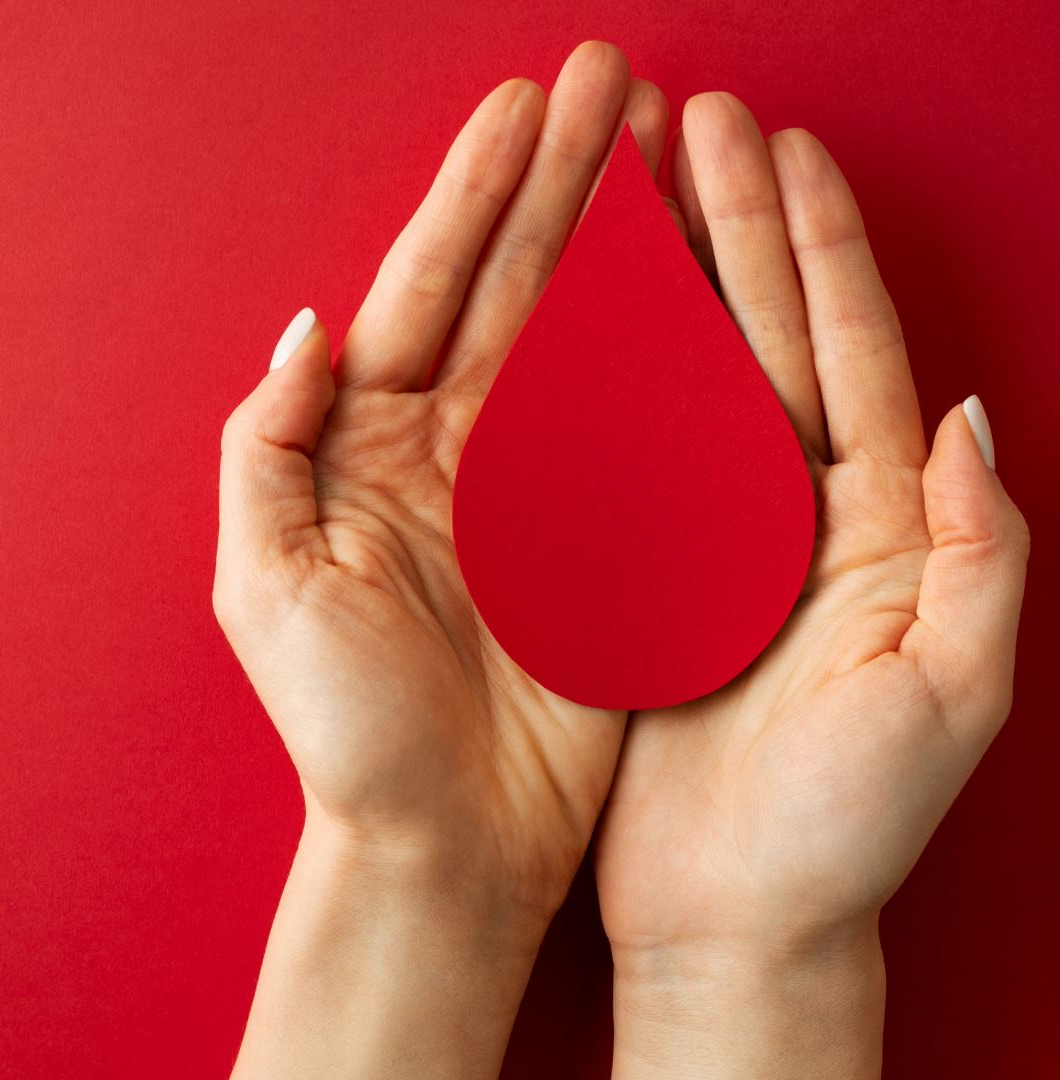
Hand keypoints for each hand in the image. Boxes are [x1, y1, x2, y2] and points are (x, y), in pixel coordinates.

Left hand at [219, 43, 667, 1078]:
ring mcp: (531, 488)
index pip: (425, 293)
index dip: (472, 198)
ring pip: (585, 330)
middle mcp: (450, 449)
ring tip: (660, 142)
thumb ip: (270, 447)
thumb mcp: (264, 586)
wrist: (440, 845)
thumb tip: (307, 326)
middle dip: (560, 182)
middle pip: (515, 285)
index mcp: (365, 449)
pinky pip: (644, 420)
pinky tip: (695, 269)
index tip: (519, 110)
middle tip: (612, 81)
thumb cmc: (341, 731)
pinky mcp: (601, 536)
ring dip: (620, 235)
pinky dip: (673, 343)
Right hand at [593, 92, 1029, 1078]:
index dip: (818, 248)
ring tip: (636, 181)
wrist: (738, 924)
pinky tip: (573, 313)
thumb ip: (977, 555)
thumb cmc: (843, 828)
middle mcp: (798, 516)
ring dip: (665, 275)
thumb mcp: (947, 698)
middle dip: (736, 222)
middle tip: (696, 118)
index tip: (781, 151)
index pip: (852, 354)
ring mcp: (715, 541)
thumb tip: (971, 418)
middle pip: (768, 336)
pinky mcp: (642, 579)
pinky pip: (616, 454)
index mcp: (881, 527)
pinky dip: (599, 375)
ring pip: (688, 377)